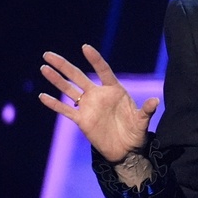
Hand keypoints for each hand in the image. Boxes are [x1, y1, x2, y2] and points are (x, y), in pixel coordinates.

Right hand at [39, 44, 158, 162]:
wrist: (126, 150)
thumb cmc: (136, 132)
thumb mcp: (143, 121)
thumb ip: (147, 110)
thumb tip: (155, 101)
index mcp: (114, 90)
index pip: (103, 70)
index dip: (94, 59)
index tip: (85, 47)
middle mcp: (98, 95)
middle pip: (78, 76)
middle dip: (64, 65)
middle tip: (48, 54)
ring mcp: (88, 107)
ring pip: (69, 90)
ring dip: (56, 80)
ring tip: (44, 67)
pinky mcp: (81, 120)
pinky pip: (65, 110)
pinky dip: (54, 104)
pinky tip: (43, 96)